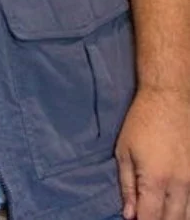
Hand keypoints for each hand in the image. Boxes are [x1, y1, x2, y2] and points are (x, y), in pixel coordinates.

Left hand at [117, 86, 189, 219]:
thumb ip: (127, 186)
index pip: (151, 218)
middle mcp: (180, 185)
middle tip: (146, 216)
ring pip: (189, 214)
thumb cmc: (141, 123)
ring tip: (160, 213)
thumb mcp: (124, 152)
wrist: (169, 100)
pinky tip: (177, 207)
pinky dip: (187, 209)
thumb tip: (129, 215)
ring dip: (174, 217)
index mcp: (156, 180)